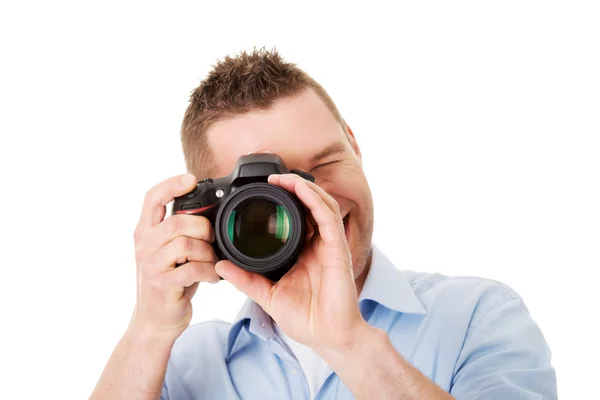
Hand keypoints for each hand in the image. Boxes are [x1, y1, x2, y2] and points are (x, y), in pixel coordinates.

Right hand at [130, 173, 220, 339]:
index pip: (152, 198)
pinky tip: (212, 276)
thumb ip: (180, 230)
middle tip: (212, 240)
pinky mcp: (163, 285)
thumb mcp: (168, 251)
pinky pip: (192, 269)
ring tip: (212, 261)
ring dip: (207, 252)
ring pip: (185, 244)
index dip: (171, 185)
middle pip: (177, 221)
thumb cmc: (169, 281)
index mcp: (145, 232)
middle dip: (203, 227)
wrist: (154, 321)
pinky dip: (209, 271)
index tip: (191, 179)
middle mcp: (144, 246)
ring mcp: (152, 266)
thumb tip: (209, 209)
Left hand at [215, 174, 368, 351]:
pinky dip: (315, 200)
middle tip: (272, 178)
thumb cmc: (305, 319)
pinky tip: (301, 189)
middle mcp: (319, 244)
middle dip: (293, 187)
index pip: (297, 218)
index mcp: (304, 252)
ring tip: (283, 178)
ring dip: (303, 187)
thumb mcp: (268, 296)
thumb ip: (246, 280)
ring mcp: (330, 245)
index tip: (262, 192)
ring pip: (321, 204)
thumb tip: (220, 266)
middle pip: (310, 205)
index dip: (284, 201)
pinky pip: (329, 217)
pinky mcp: (338, 249)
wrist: (328, 338)